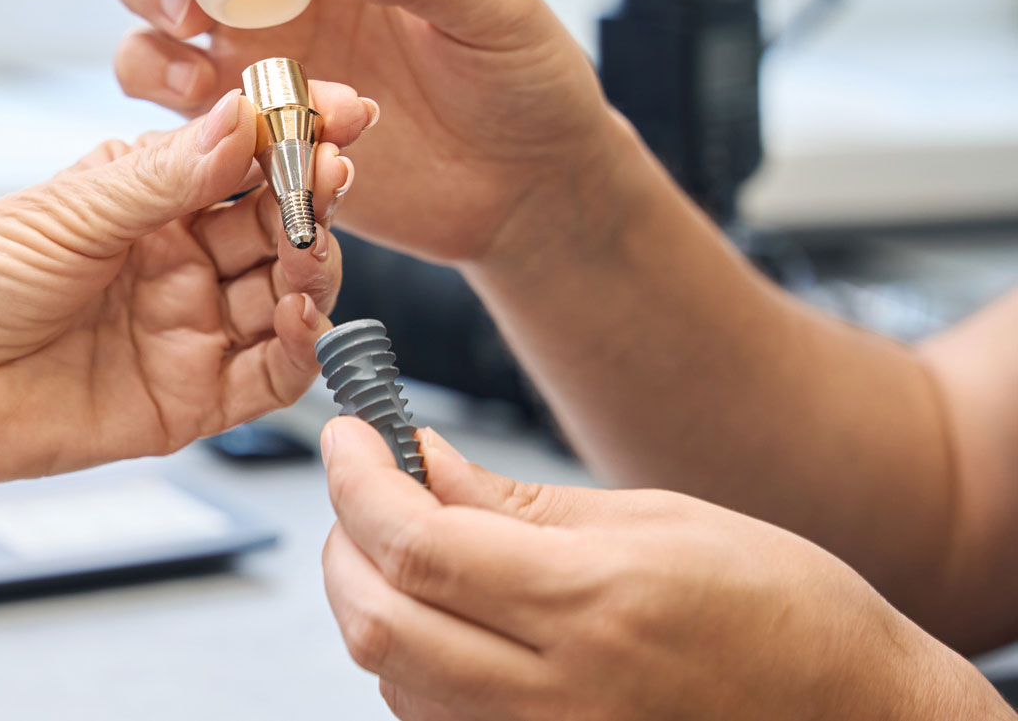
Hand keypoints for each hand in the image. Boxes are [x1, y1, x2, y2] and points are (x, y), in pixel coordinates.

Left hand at [0, 85, 369, 494]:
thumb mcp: (68, 211)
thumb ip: (166, 176)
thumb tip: (243, 119)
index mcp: (149, 201)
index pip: (244, 160)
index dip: (296, 135)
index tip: (344, 111)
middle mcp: (179, 262)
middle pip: (275, 227)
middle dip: (312, 198)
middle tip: (333, 174)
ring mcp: (189, 329)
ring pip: (285, 296)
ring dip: (313, 268)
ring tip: (313, 247)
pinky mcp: (192, 397)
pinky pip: (269, 374)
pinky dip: (300, 347)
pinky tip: (303, 316)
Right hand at [112, 0, 613, 265]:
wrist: (522, 182)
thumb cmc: (522, 74)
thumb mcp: (494, 4)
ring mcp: (258, 39)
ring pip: (152, 1)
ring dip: (150, 10)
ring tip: (195, 42)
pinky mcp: (247, 112)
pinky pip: (170, 92)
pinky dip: (170, 94)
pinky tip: (223, 113)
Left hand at [319, 417, 1012, 720]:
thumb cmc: (782, 613)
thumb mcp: (656, 522)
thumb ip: (520, 504)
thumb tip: (424, 463)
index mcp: (594, 606)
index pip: (416, 545)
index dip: (359, 480)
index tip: (350, 435)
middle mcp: (558, 697)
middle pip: (377, 621)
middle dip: (345, 541)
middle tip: (365, 484)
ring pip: (391, 677)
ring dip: (373, 597)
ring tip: (407, 540)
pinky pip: (431, 720)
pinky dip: (411, 656)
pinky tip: (443, 612)